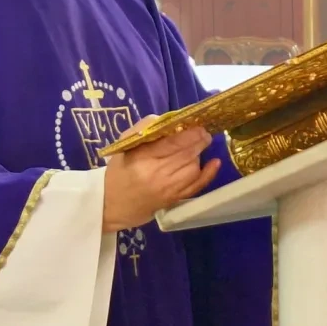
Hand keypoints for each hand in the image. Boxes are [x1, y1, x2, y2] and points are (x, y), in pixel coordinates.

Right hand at [101, 122, 220, 232]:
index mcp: (140, 158)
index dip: (188, 134)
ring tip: (196, 147)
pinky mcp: (174, 199)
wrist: (112, 205)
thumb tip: (166, 120)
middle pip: (185, 155)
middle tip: (204, 132)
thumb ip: (142, 129)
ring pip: (192, 168)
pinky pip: (196, 186)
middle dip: (198, 141)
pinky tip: (214, 163)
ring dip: (198, 155)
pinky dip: (208, 174)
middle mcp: (156, 174)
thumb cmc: (118, 172)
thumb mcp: (123, 146)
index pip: (171, 144)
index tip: (197, 125)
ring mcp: (167, 189)